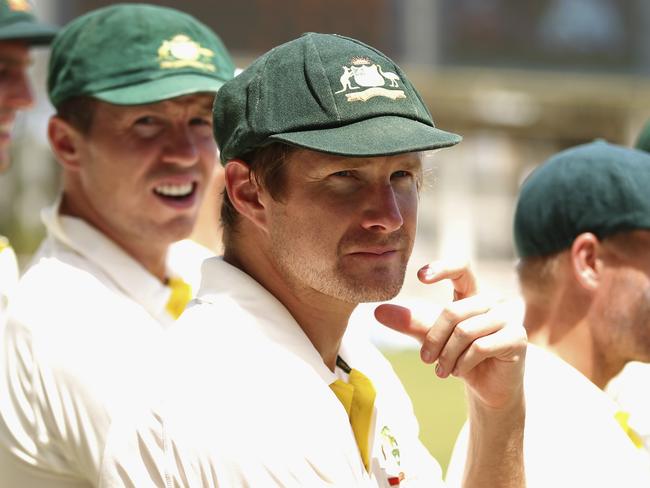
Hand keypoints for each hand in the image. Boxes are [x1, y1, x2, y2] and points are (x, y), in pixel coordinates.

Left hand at [374, 261, 526, 409]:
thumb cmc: (460, 357)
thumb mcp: (431, 338)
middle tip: (425, 359)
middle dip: (434, 338)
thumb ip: (409, 323)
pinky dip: (463, 363)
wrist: (487, 389)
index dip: (443, 268)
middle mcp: (492, 302)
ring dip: (448, 355)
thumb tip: (377, 311)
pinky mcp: (517, 338)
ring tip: (442, 370)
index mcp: (472, 294)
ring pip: (465, 331)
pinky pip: (481, 347)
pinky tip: (460, 372)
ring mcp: (507, 318)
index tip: (419, 277)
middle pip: (453, 311)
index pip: (462, 268)